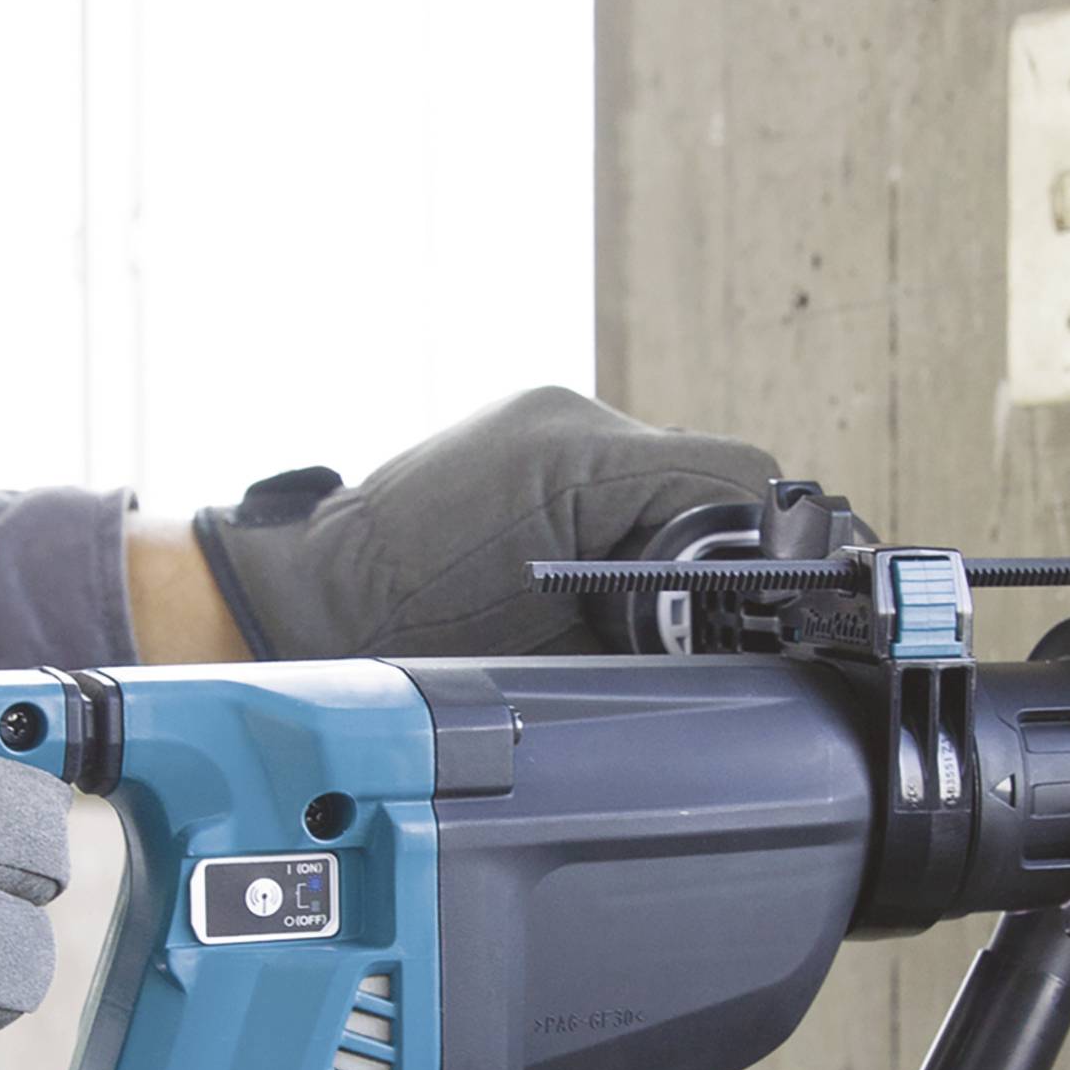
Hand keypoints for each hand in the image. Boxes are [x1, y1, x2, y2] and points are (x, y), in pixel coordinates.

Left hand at [190, 386, 779, 660]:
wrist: (310, 614)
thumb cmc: (413, 643)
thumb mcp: (559, 651)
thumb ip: (655, 619)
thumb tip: (731, 621)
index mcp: (585, 462)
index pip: (737, 479)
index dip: (758, 553)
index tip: (758, 612)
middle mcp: (570, 419)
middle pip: (710, 475)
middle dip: (712, 550)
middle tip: (694, 622)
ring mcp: (544, 419)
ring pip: (665, 474)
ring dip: (667, 537)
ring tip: (636, 605)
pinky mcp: (523, 433)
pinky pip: (610, 470)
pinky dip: (622, 520)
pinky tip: (596, 575)